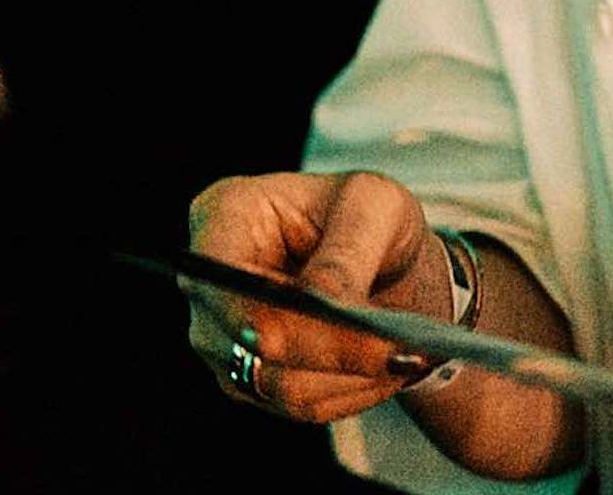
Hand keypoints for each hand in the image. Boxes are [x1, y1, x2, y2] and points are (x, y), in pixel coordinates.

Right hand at [185, 171, 452, 423]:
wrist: (386, 262)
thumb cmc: (369, 218)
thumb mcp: (374, 206)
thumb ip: (346, 252)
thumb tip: (325, 303)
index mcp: (224, 215)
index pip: (222, 279)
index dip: (266, 311)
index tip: (337, 318)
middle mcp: (210, 284)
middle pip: (255, 343)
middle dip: (335, 349)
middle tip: (400, 349)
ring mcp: (223, 339)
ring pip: (282, 385)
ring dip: (352, 375)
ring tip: (403, 352)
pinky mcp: (251, 381)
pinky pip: (302, 407)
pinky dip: (352, 392)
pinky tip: (384, 367)